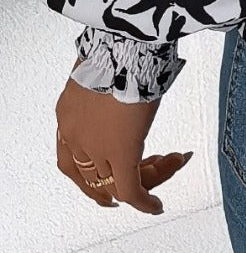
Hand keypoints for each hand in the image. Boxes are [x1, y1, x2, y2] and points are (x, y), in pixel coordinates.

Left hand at [56, 57, 193, 213]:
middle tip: (147, 176)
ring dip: (147, 179)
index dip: (88, 176)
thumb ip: (104, 85)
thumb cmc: (116, 47)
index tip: (105, 183)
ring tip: (171, 163)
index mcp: (67, 116)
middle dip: (122, 179)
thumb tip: (123, 84)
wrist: (122, 45)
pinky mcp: (121, 152)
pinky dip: (144, 201)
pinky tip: (156, 206)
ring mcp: (96, 147)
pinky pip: (131, 189)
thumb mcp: (100, 70)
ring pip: (117, 181)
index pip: (71, 160)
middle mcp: (75, 136)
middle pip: (95, 174)